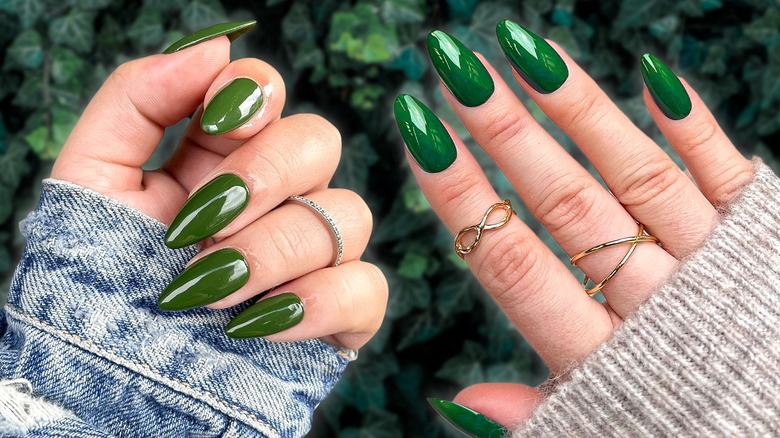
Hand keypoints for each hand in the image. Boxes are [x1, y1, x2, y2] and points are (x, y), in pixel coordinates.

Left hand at [51, 33, 386, 349]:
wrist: (108, 387)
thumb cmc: (95, 288)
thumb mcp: (91, 182)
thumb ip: (137, 98)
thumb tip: (217, 43)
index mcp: (218, 161)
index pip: (266, 93)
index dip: (255, 92)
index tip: (219, 118)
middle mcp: (274, 201)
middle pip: (319, 141)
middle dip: (266, 174)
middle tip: (204, 224)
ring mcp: (311, 258)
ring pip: (347, 214)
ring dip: (272, 250)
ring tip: (208, 291)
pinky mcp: (337, 316)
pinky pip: (367, 286)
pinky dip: (316, 302)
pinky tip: (256, 323)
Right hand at [398, 24, 752, 430]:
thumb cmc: (690, 426)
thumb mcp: (606, 430)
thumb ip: (538, 413)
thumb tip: (459, 402)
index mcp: (607, 357)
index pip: (514, 265)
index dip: (463, 199)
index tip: (421, 137)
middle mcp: (657, 301)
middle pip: (568, 204)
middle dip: (506, 133)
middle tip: (456, 69)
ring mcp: (714, 264)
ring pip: (637, 176)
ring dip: (581, 110)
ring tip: (527, 51)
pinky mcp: (764, 240)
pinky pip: (727, 176)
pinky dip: (693, 127)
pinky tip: (654, 75)